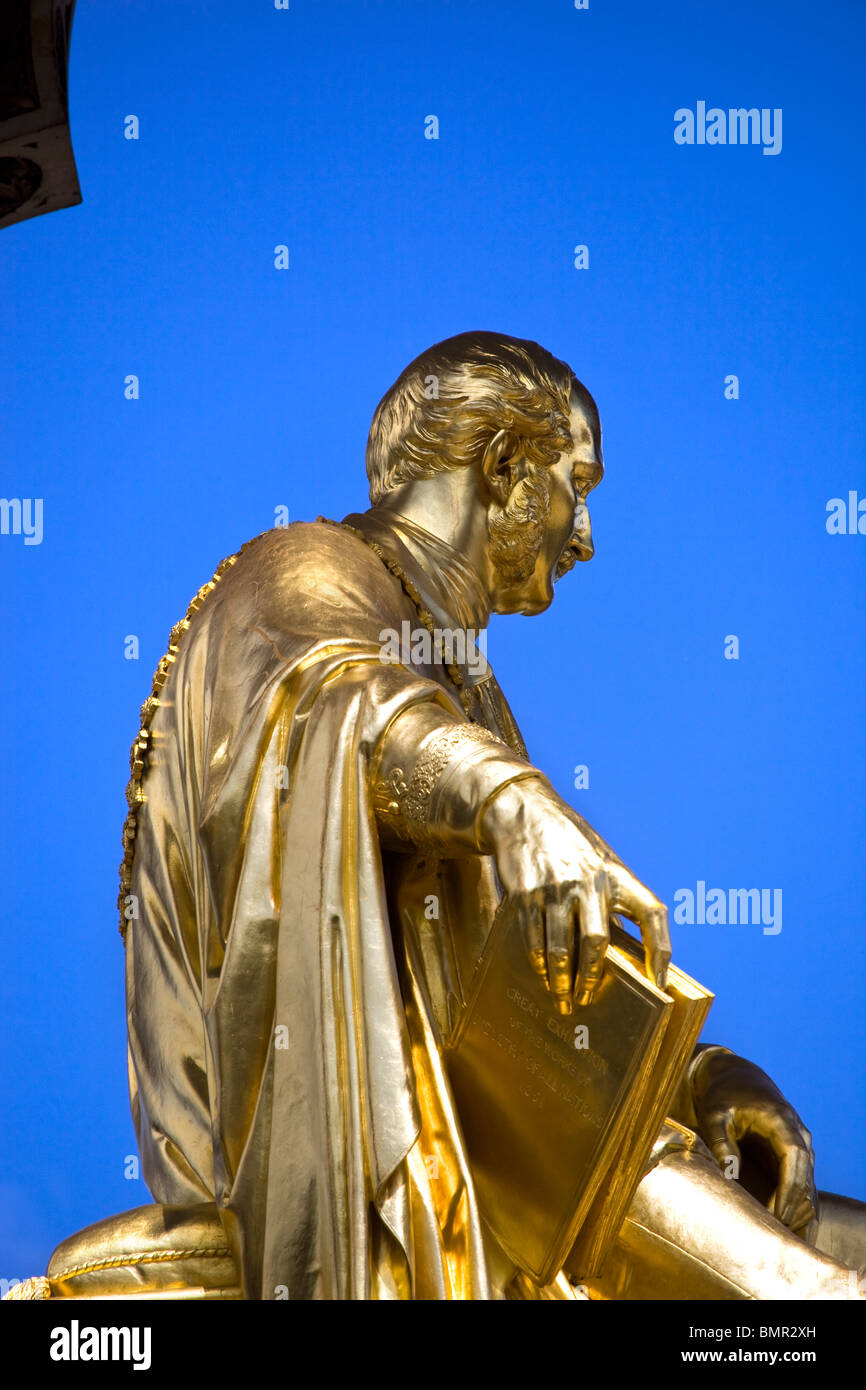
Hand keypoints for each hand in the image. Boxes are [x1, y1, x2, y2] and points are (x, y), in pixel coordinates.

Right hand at [479, 777, 670, 1014]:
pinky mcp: (526, 891)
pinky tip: (542, 972)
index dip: (660, 950)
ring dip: (561, 979)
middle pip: (596, 942)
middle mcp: (590, 880)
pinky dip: (538, 961)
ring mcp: (556, 886)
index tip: (660, 983)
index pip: (651, 914)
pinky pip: (533, 937)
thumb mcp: (602, 861)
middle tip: (587, 1000)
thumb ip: (614, 897)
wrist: (523, 811)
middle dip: (590, 978)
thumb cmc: (570, 843)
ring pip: (561, 947)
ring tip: (562, 998)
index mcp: (618, 874)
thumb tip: (626, 952)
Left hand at [691, 1047, 817, 1237]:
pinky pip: (804, 1185)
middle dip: (792, 1207)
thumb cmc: (722, 1096)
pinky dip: (797, 1206)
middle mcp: (798, 1133)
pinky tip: (785, 1227)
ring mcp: (801, 1145)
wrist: (735, 1078)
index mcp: (781, 1120)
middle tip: (772, 1234)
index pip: (795, 1158)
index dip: (788, 1189)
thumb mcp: (714, 1114)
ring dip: (797, 1211)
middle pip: (806, 1176)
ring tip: (777, 1235)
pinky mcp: (796, 1155)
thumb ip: (720, 1141)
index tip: (777, 1215)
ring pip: (809, 1185)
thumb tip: (730, 1174)